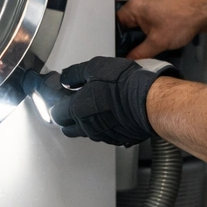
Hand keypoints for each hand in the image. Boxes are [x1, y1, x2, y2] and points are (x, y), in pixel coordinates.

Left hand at [50, 57, 177, 145]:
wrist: (150, 101)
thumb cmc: (124, 85)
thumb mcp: (95, 68)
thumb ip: (76, 74)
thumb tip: (67, 78)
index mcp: (77, 110)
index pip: (56, 114)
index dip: (58, 104)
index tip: (62, 97)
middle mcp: (88, 127)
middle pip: (69, 129)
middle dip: (69, 118)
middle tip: (76, 104)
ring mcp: (104, 135)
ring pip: (88, 132)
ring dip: (88, 122)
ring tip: (99, 107)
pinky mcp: (120, 138)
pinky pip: (107, 134)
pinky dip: (106, 126)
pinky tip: (114, 114)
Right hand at [116, 0, 206, 59]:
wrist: (203, 11)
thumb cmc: (181, 20)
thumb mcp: (157, 42)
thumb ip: (140, 54)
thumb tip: (129, 60)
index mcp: (134, 8)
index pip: (116, 25)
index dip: (116, 40)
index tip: (118, 53)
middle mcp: (140, 5)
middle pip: (127, 27)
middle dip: (130, 41)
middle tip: (130, 56)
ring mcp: (151, 8)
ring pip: (139, 28)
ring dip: (142, 39)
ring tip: (143, 51)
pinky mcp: (161, 12)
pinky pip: (149, 26)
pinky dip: (151, 35)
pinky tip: (154, 45)